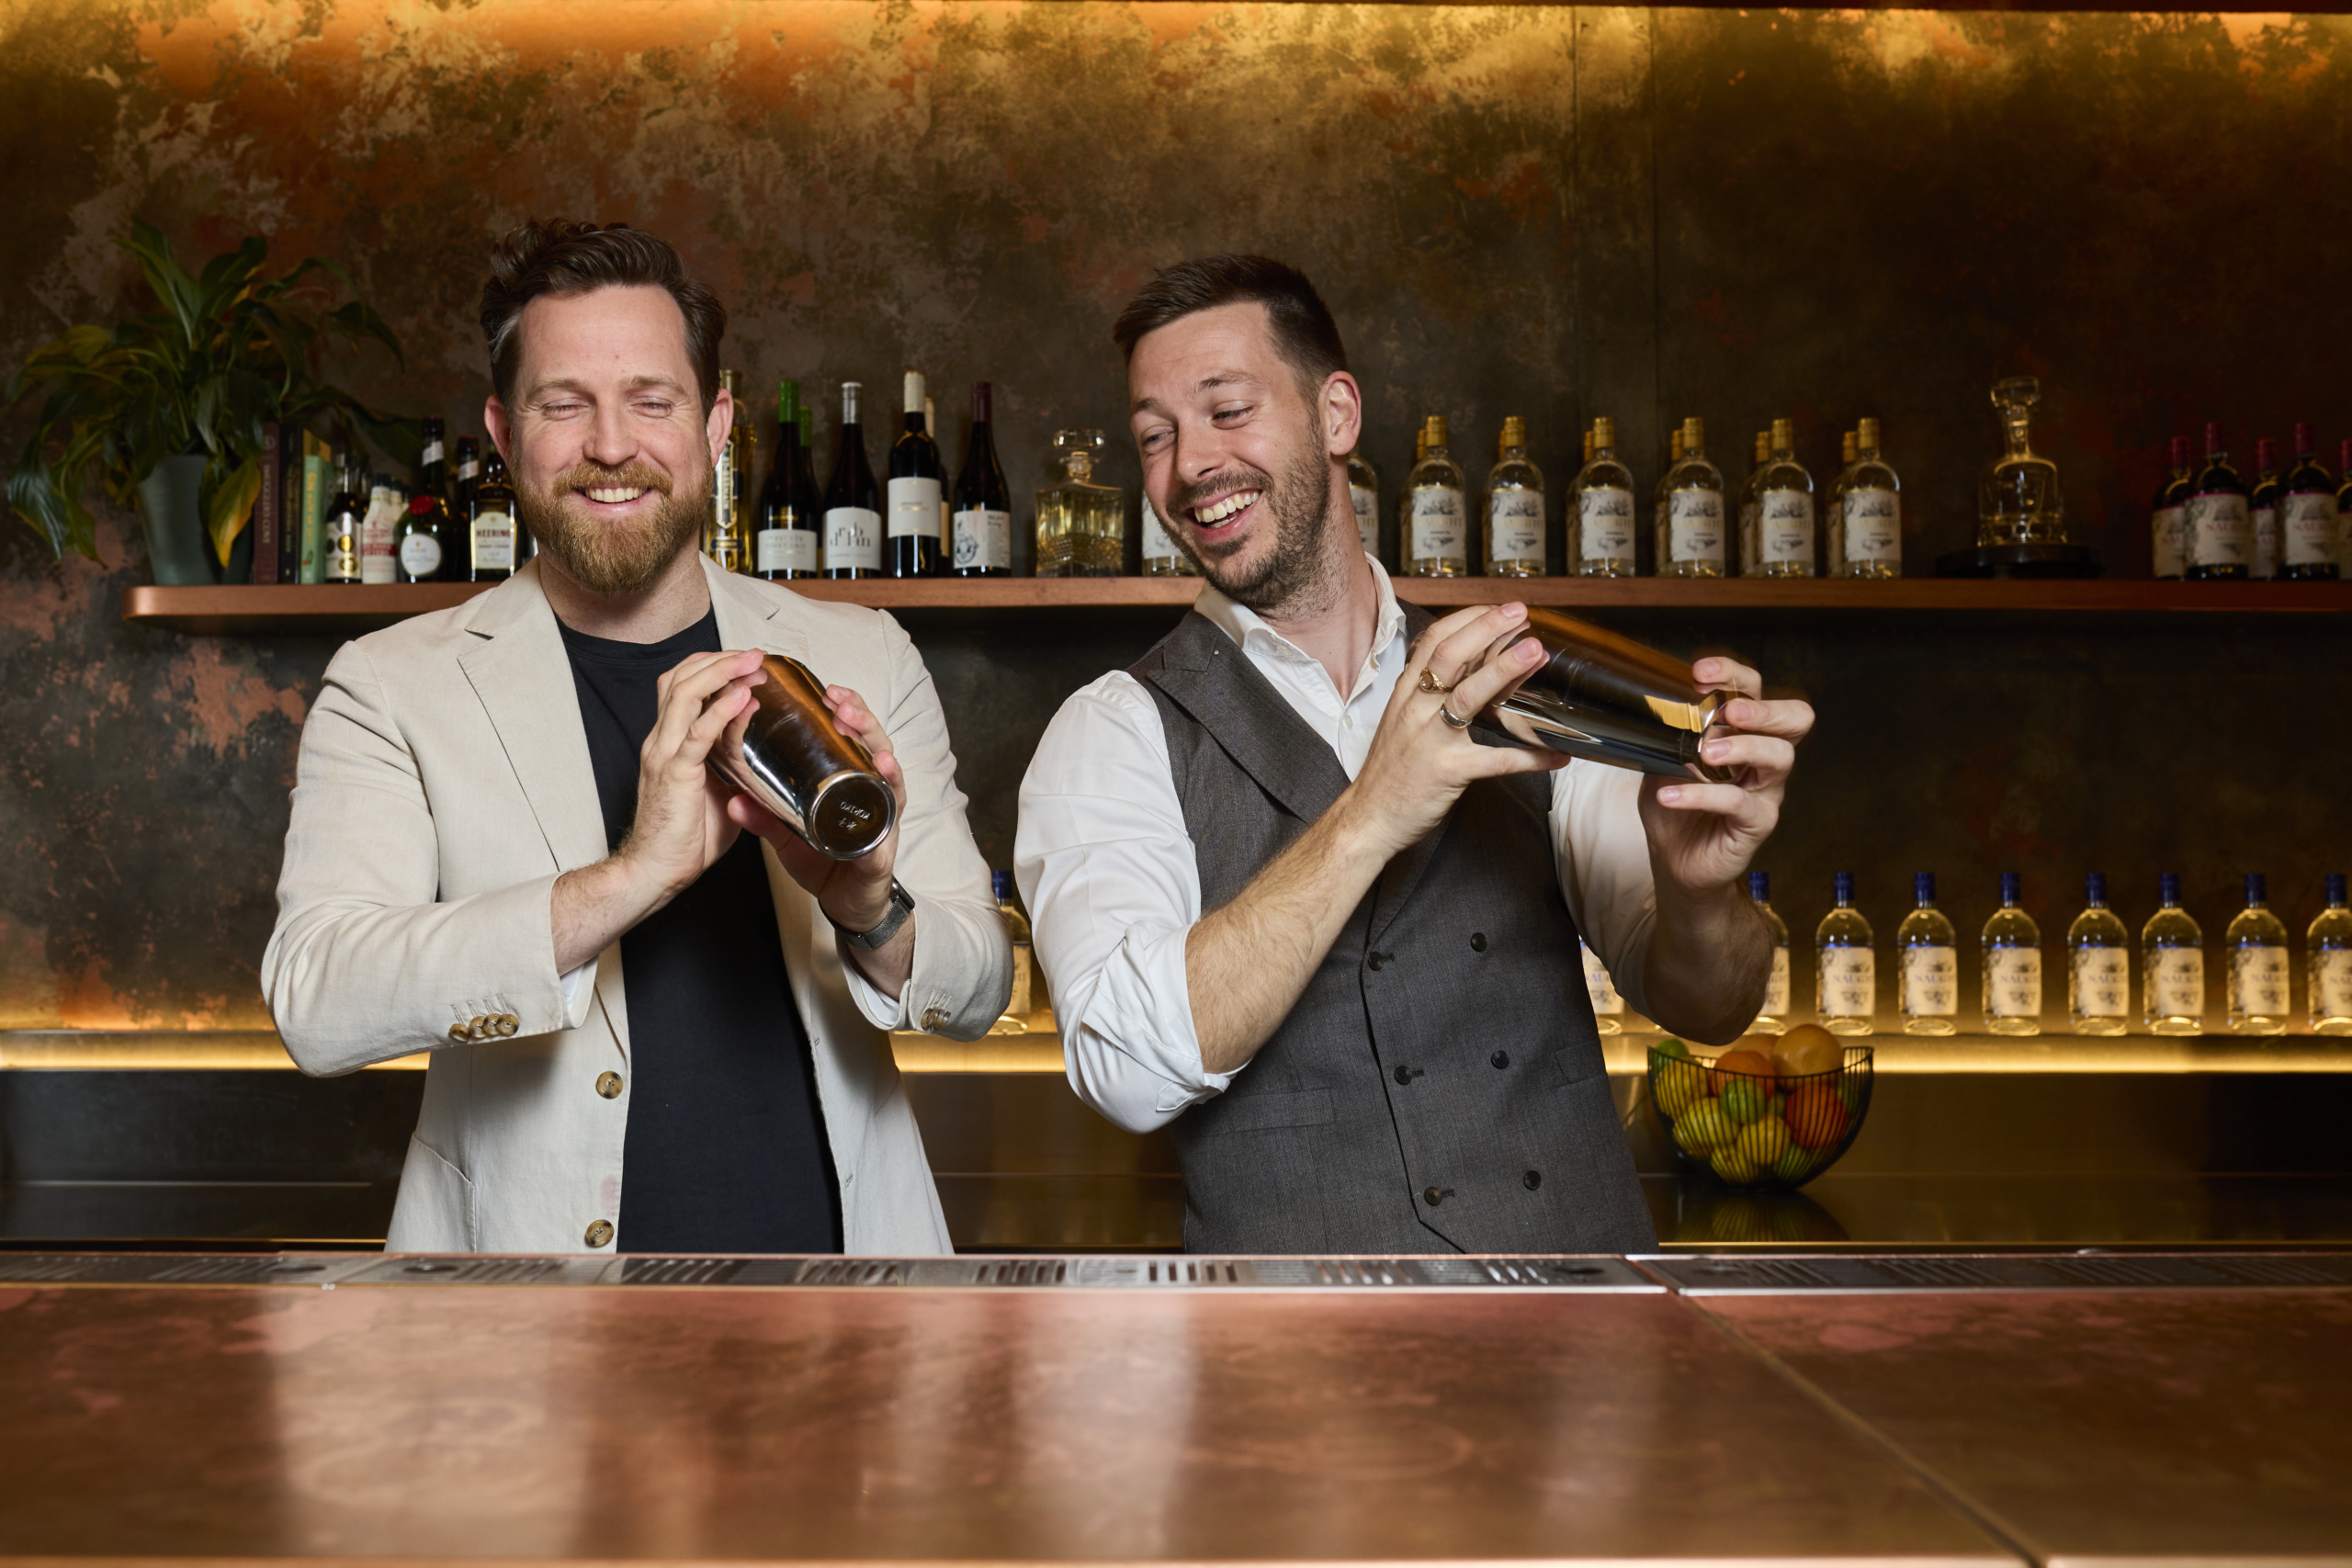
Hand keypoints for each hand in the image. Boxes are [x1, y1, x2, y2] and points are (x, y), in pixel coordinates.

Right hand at [615, 649, 766, 903]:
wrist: (654, 872)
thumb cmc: (685, 838)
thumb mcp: (719, 791)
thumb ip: (732, 766)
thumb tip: (758, 751)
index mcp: (669, 742)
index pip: (683, 685)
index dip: (713, 666)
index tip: (747, 661)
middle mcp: (661, 740)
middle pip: (681, 678)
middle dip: (719, 659)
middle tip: (755, 653)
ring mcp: (664, 754)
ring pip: (685, 694)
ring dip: (722, 672)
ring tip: (752, 661)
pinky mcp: (674, 774)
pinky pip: (697, 733)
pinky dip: (721, 710)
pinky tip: (743, 696)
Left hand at [727, 682, 906, 933]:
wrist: (847, 903)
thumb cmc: (826, 861)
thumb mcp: (789, 836)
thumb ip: (765, 817)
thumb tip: (734, 798)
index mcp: (848, 782)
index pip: (848, 738)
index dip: (840, 712)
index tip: (823, 691)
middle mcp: (871, 789)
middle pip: (871, 742)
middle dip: (857, 715)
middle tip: (837, 699)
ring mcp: (882, 811)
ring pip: (886, 766)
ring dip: (871, 740)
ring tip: (854, 721)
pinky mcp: (885, 837)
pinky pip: (890, 810)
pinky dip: (889, 786)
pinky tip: (883, 767)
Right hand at [1338, 602, 1569, 860]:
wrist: (1368, 817)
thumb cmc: (1390, 770)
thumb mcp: (1403, 720)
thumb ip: (1430, 694)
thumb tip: (1471, 669)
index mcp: (1407, 693)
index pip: (1433, 640)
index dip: (1468, 619)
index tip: (1498, 609)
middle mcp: (1415, 709)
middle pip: (1450, 655)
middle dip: (1486, 628)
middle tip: (1520, 614)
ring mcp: (1430, 739)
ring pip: (1467, 696)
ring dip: (1504, 670)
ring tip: (1535, 652)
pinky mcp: (1448, 772)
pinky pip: (1496, 761)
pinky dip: (1530, 757)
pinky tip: (1557, 755)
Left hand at [1637, 655, 1814, 900]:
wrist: (1674, 862)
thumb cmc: (1674, 809)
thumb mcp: (1662, 763)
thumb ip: (1665, 735)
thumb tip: (1652, 706)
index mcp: (1744, 733)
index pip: (1755, 690)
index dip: (1735, 674)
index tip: (1700, 671)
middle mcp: (1763, 757)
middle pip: (1795, 718)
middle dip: (1765, 707)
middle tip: (1730, 710)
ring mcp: (1765, 791)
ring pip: (1779, 757)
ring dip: (1743, 747)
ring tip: (1706, 752)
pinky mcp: (1756, 823)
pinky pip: (1740, 803)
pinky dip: (1701, 795)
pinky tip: (1670, 795)